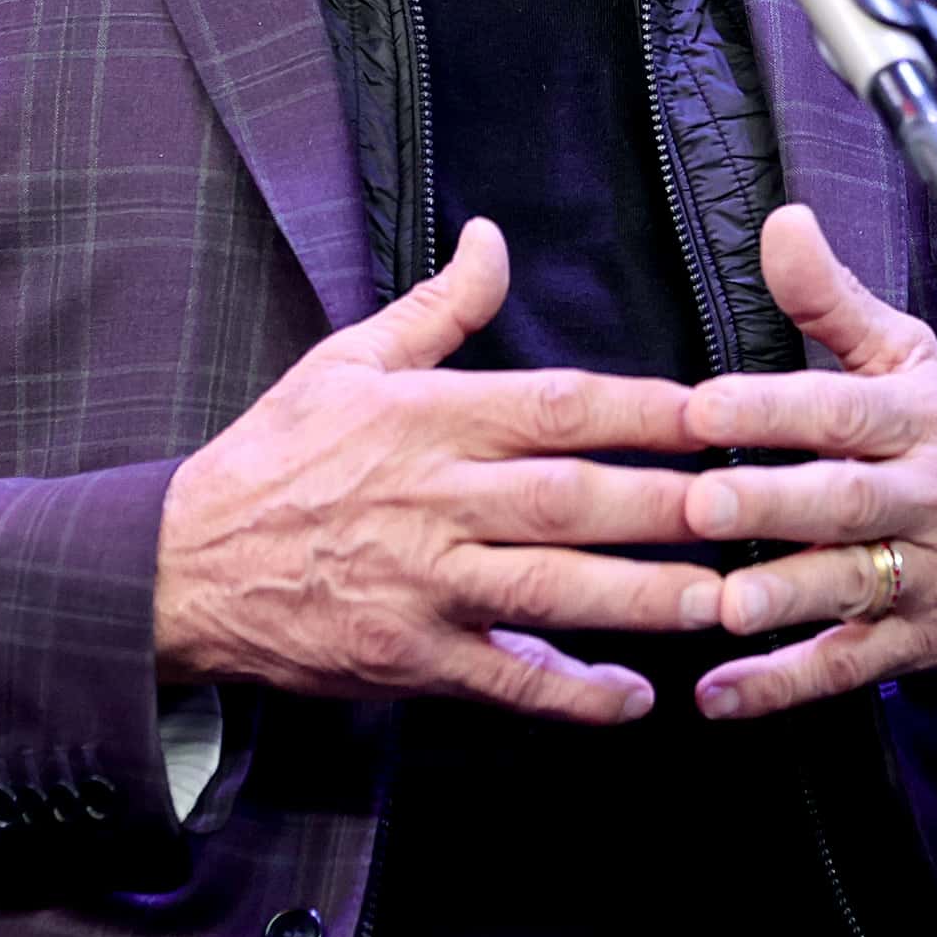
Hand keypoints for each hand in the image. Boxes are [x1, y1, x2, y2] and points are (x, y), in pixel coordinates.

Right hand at [153, 219, 713, 723]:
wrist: (181, 564)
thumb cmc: (274, 458)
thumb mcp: (346, 361)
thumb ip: (438, 309)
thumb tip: (494, 237)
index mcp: (427, 419)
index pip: (556, 406)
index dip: (643, 410)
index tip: (719, 411)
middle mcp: (432, 500)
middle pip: (570, 501)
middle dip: (668, 505)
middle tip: (754, 508)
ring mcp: (422, 586)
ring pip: (551, 592)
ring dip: (643, 599)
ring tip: (725, 601)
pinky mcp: (408, 659)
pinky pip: (504, 682)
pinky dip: (569, 695)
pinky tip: (633, 699)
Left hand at [680, 204, 936, 718]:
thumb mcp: (916, 359)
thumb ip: (833, 301)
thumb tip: (778, 223)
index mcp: (922, 418)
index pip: (845, 409)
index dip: (774, 406)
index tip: (701, 405)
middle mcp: (931, 497)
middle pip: (847, 499)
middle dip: (772, 501)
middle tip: (697, 503)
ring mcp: (929, 576)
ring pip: (854, 587)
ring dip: (785, 598)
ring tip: (718, 605)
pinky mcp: (920, 643)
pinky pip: (850, 666)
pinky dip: (784, 685)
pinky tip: (720, 695)